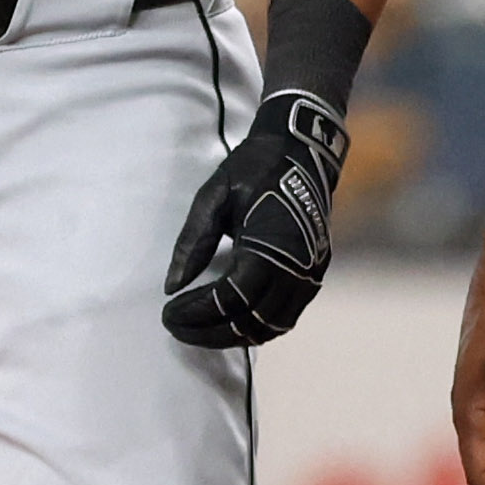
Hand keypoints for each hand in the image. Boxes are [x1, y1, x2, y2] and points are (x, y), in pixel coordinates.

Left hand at [163, 89, 346, 347]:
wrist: (302, 149)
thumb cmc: (254, 167)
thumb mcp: (213, 196)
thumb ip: (192, 242)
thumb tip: (172, 286)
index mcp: (270, 244)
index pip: (230, 298)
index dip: (196, 312)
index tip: (168, 312)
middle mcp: (297, 266)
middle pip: (250, 321)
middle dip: (209, 331)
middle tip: (175, 327)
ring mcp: (311, 272)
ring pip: (271, 326)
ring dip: (233, 334)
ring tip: (198, 329)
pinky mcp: (316, 273)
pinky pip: (286, 316)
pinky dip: (257, 327)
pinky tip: (230, 322)